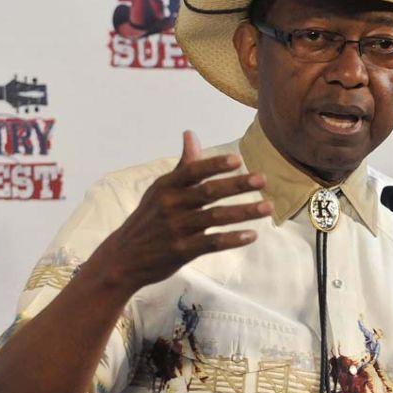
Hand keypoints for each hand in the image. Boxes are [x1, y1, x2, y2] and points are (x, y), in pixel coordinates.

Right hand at [95, 130, 272, 293]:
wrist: (124, 258)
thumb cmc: (149, 219)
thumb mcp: (160, 191)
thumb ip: (182, 166)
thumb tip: (191, 134)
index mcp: (166, 187)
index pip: (192, 171)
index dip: (214, 165)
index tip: (237, 160)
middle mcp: (170, 205)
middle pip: (208, 192)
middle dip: (237, 185)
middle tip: (262, 179)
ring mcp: (176, 229)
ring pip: (215, 217)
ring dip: (244, 212)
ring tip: (268, 207)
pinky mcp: (181, 251)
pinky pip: (212, 243)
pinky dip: (233, 239)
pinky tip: (251, 235)